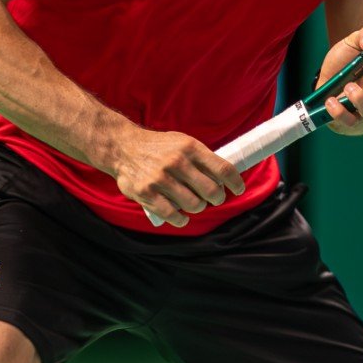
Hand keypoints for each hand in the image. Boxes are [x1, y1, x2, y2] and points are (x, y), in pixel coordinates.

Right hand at [101, 127, 243, 226]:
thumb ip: (202, 158)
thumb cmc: (158, 147)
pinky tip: (182, 217)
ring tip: (195, 204)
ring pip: (194, 205)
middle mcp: (177, 162)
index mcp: (190, 148)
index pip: (223, 168)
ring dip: (198, 208)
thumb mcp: (182, 142)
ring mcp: (161, 179)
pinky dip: (181, 220)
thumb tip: (226, 176)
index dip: (235, 182)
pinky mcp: (147, 194)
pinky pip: (172, 215)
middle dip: (217, 198)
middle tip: (214, 199)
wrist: (123, 148)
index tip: (239, 189)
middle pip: (211, 190)